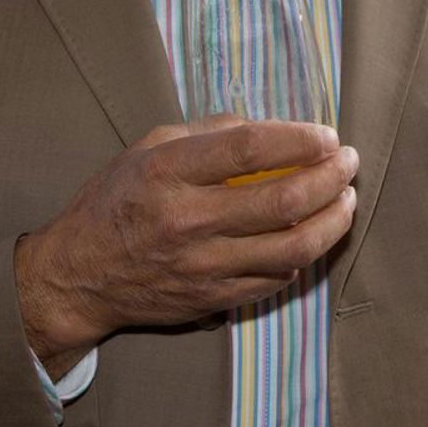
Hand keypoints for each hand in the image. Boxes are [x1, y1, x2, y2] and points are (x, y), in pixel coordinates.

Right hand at [14, 119, 357, 369]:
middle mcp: (187, 220)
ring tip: (347, 200)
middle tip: (349, 162)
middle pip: (282, 200)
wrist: (78, 276)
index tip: (326, 136)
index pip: (250, 149)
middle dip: (331, 178)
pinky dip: (305, 256)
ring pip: (292, 247)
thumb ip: (207, 133)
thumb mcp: (148, 148)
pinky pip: (276, 279)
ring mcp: (202, 266)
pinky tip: (313, 235)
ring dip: (333, 221)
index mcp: (168, 172)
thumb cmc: (115, 202)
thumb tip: (265, 127)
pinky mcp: (212, 299)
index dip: (299, 140)